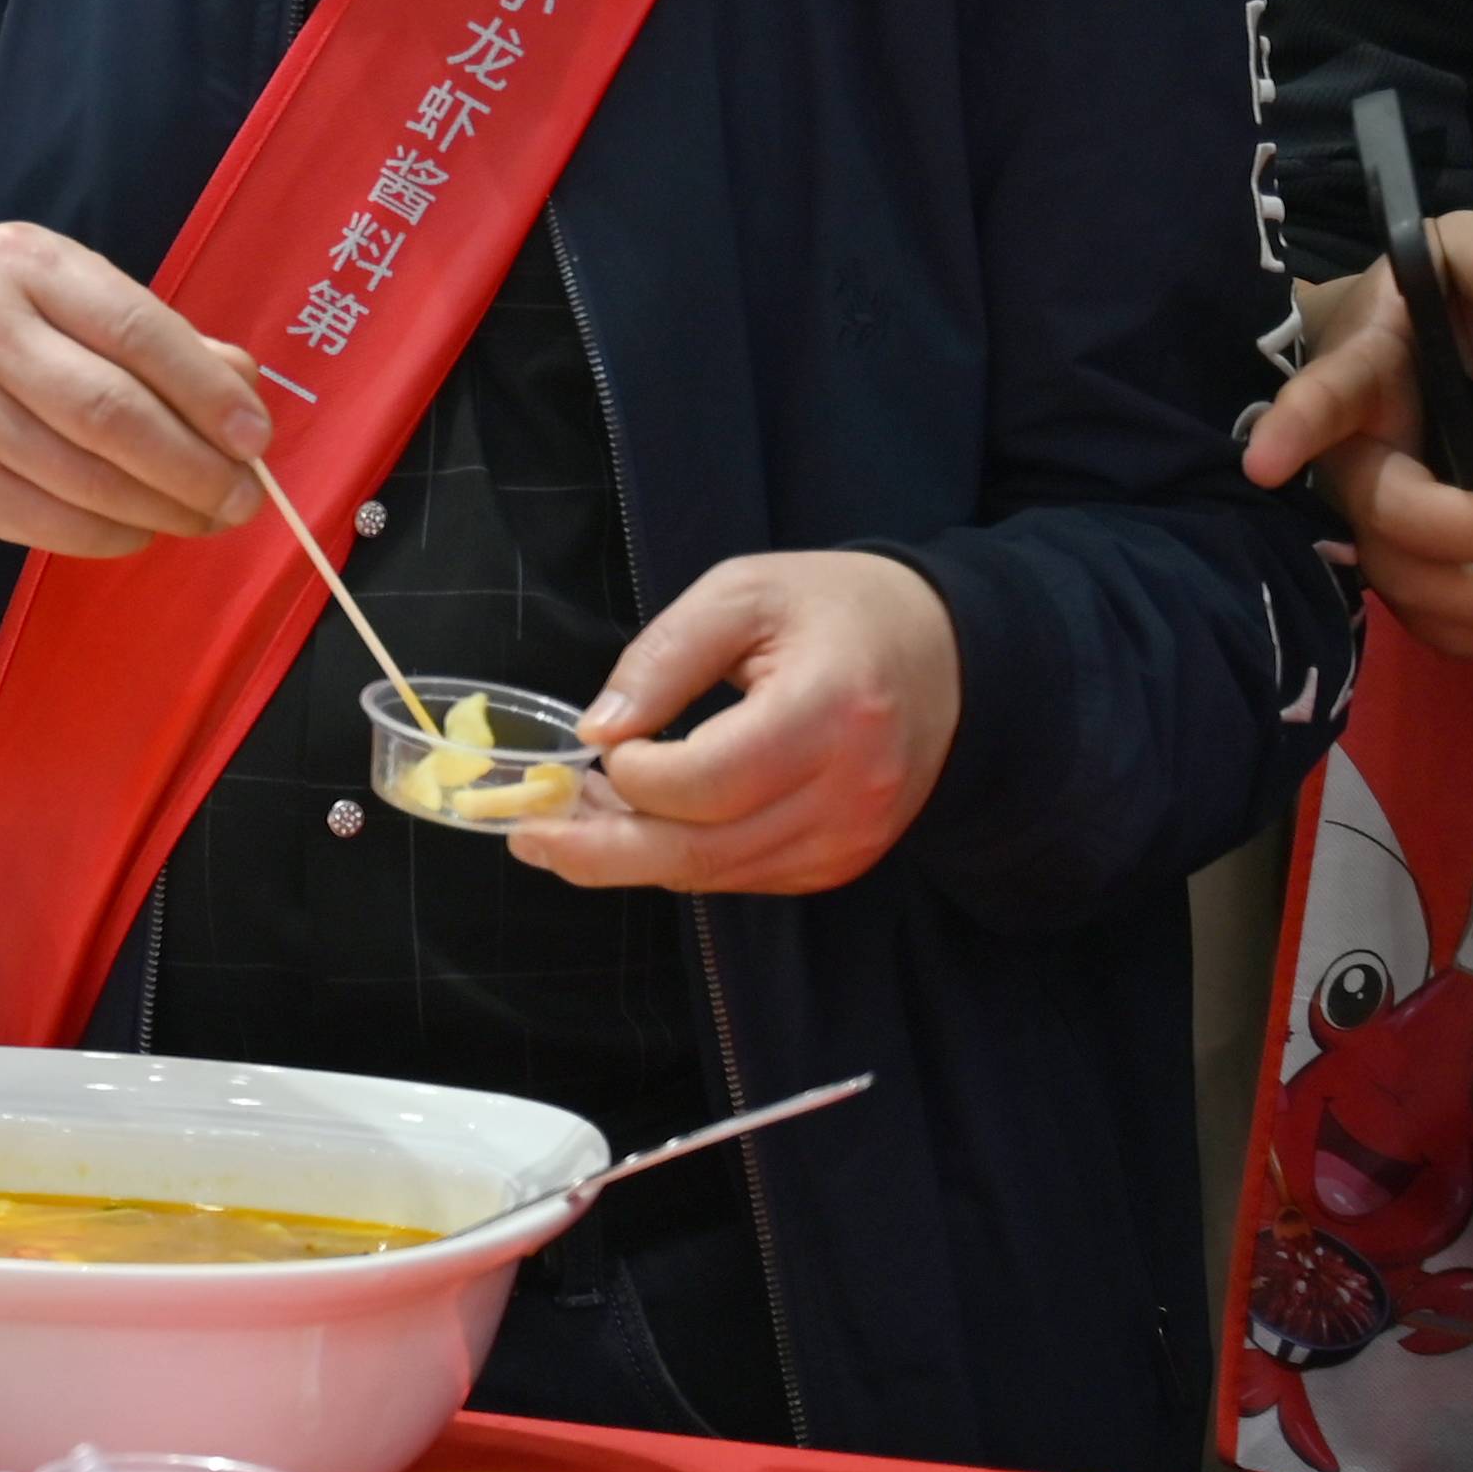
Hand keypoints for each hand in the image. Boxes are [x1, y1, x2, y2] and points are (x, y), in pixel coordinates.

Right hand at [0, 221, 271, 554]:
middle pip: (110, 412)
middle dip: (193, 466)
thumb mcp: (86, 302)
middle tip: (242, 498)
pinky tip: (141, 527)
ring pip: (85, 479)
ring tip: (204, 517)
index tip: (255, 438)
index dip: (206, 392)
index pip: (136, 331)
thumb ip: (169, 340)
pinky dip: (112, 536)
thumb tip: (243, 397)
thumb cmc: (25, 332)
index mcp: (27, 263)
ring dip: (163, 509)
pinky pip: (51, 524)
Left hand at [510, 550, 957, 898]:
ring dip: (630, 857)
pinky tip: (638, 824)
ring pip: (714, 876)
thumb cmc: (838, 609)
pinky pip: (741, 877)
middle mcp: (847, 795)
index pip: (706, 783)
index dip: (636, 773)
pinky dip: (679, 859)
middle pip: (700, 853)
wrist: (948, 654)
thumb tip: (597, 730)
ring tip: (569, 822)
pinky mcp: (840, 862)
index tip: (605, 744)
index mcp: (830, 714)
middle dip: (599, 849)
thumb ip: (662, 657)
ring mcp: (849, 840)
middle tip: (524, 836)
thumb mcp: (742, 594)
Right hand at [1239, 214, 1472, 660]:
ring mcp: (1368, 511)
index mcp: (1356, 374)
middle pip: (1383, 520)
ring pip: (1402, 585)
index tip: (1265, 465)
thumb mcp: (1458, 246)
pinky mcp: (1399, 550)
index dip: (1292, 432)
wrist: (1383, 336)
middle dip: (1471, 535)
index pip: (1318, 400)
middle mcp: (1350, 456)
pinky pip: (1425, 616)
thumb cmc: (1418, 295)